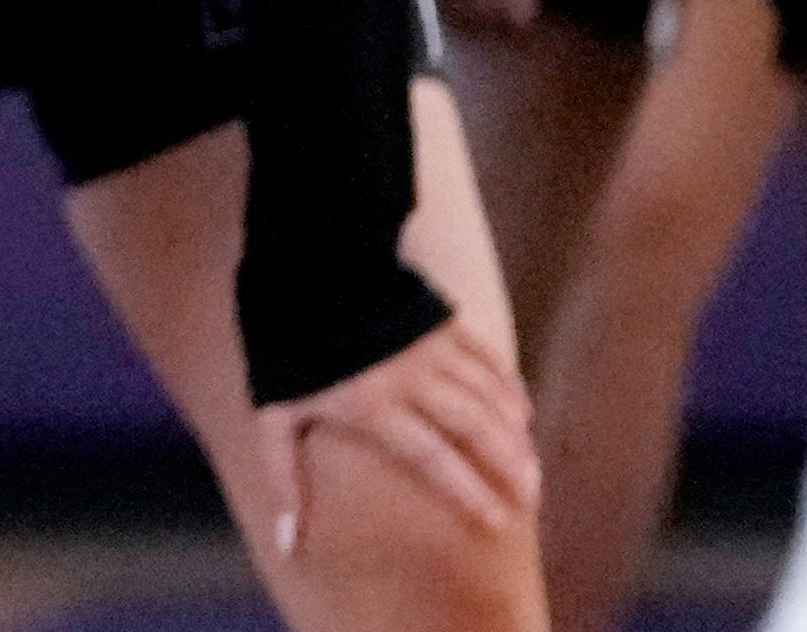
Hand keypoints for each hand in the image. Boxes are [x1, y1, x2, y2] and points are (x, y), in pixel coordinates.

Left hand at [258, 316, 537, 555]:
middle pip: (474, 427)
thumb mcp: (275, 415)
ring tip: (531, 464)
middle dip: (508, 464)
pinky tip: (522, 410)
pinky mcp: (442, 321)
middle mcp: (413, 378)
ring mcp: (432, 347)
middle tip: (531, 496)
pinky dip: (508, 385)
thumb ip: (285, 478)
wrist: (304, 266)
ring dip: (514, 430)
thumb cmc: (286, 349)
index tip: (498, 522)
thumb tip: (289, 541)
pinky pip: (488, 358)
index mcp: (375, 405)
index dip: (469, 490)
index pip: (433, 457)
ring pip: (488, 394)